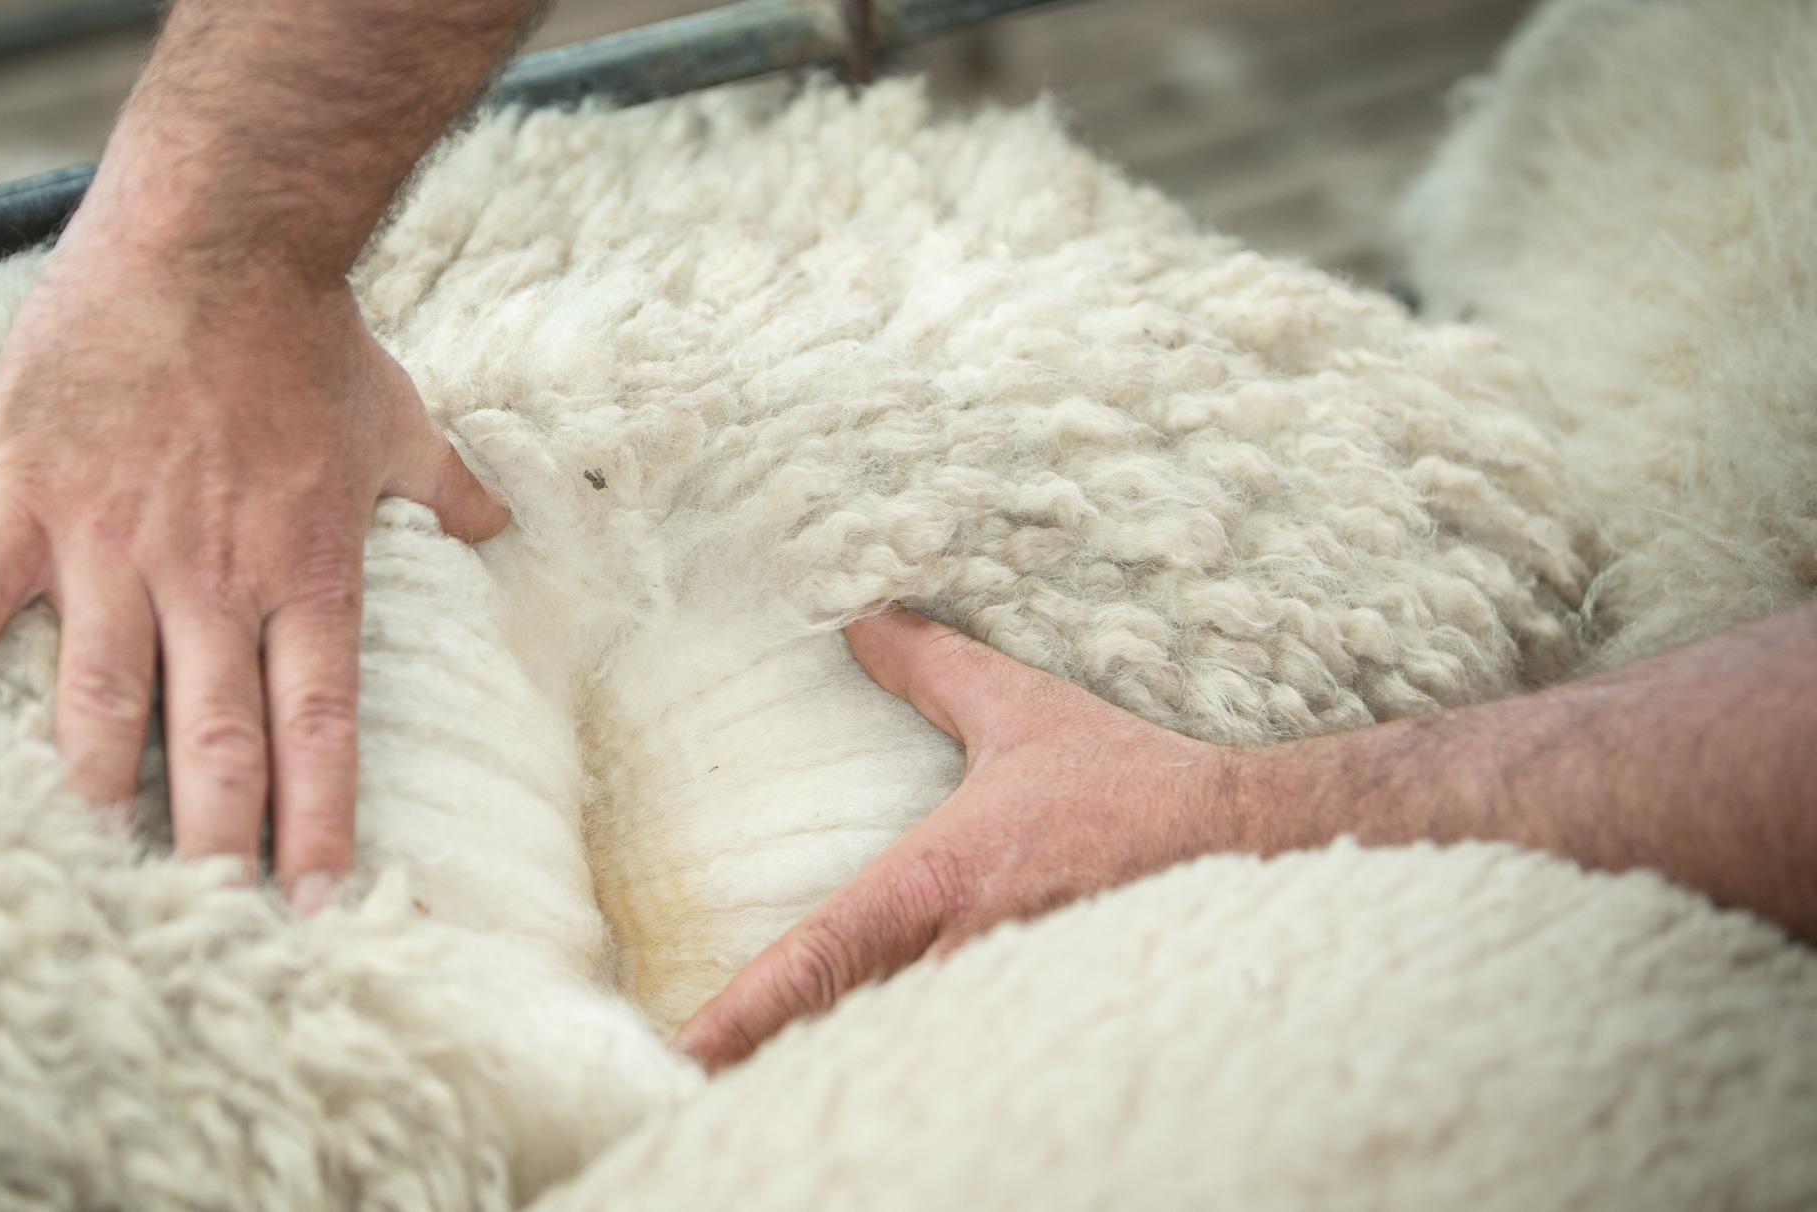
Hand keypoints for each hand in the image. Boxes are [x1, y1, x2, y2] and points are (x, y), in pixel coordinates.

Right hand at [0, 218, 508, 910]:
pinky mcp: (29, 500)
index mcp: (306, 574)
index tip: (311, 910)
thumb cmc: (306, 331)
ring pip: (100, 702)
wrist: (215, 233)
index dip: (315, 828)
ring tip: (80, 881)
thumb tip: (502, 521)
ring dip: (91, 798)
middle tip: (204, 935)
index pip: (318, 731)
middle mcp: (213, 582)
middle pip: (214, 746)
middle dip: (211, 850)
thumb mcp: (399, 416)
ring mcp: (114, 547)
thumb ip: (446, 488)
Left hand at [672, 608, 1247, 1069]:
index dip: (743, 1011)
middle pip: (844, 1034)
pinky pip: (967, 1064)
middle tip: (697, 1097)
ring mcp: (1010, 1001)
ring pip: (905, 1059)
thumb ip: (930, 666)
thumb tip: (858, 614)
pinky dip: (920, 1082)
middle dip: (775, 1068)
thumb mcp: (1022, 711)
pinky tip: (880, 1109)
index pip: (819, 957)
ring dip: (844, 1078)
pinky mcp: (1053, 1028)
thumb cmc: (1128, 780)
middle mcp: (965, 954)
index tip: (679, 1057)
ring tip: (767, 1115)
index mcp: (941, 883)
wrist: (1253, 840)